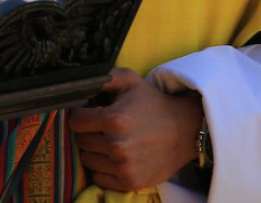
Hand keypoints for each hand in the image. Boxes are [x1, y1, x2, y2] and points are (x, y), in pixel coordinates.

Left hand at [68, 68, 203, 190]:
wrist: (185, 130)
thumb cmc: (154, 103)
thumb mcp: (131, 81)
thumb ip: (103, 78)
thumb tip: (79, 84)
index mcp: (113, 119)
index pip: (75, 122)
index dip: (81, 116)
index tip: (91, 115)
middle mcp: (117, 146)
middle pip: (80, 141)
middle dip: (89, 133)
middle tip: (104, 128)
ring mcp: (123, 166)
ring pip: (87, 160)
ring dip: (95, 152)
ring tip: (111, 142)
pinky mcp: (129, 182)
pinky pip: (99, 178)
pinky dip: (104, 169)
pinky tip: (117, 158)